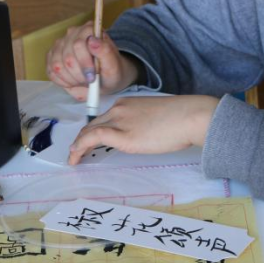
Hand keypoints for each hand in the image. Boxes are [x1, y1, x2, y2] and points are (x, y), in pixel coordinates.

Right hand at [45, 22, 138, 100]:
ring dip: (71, 79)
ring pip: (57, 65)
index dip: (85, 63)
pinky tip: (74, 81)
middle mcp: (72, 33)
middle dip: (79, 74)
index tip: (93, 76)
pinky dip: (63, 81)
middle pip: (67, 57)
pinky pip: (51, 72)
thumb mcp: (114, 65)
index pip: (78, 44)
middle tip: (89, 80)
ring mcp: (60, 44)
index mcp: (89, 29)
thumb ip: (106, 52)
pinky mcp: (52, 57)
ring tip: (83, 80)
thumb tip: (92, 41)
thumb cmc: (110, 70)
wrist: (105, 78)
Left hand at [68, 95, 218, 164]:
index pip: (104, 117)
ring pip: (89, 132)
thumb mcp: (157, 117)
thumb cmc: (182, 118)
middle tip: (76, 153)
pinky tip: (76, 158)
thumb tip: (141, 136)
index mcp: (129, 104)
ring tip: (73, 159)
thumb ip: (144, 124)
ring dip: (78, 146)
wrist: (190, 116)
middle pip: (93, 124)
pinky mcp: (123, 136)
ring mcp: (120, 121)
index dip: (93, 130)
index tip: (89, 142)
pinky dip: (80, 148)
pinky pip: (93, 139)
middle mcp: (120, 109)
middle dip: (82, 139)